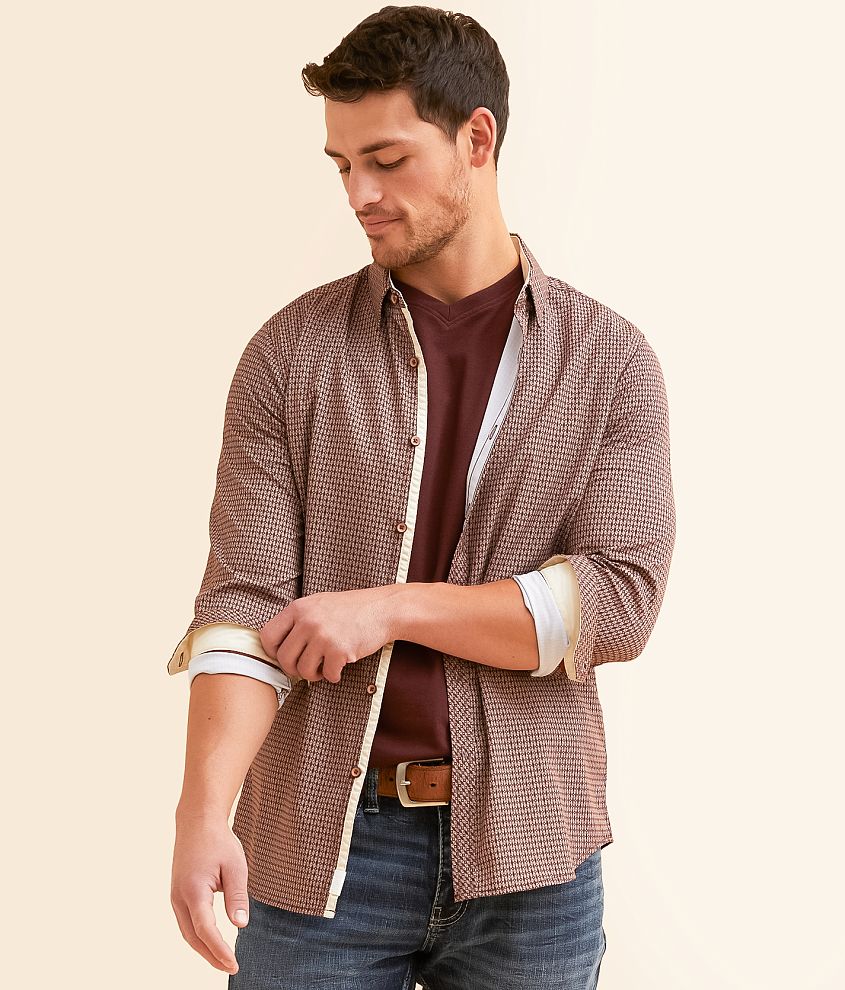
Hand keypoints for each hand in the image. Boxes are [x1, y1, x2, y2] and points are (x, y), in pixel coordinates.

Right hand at [170, 814, 248, 975]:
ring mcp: (175, 896)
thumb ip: (237, 897)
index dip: (219, 950)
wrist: (197, 822)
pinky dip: (198, 936)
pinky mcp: (177, 894)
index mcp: (194, 890)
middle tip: (231, 967)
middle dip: (211, 956)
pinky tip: (211, 941)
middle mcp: (179, 897)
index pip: (206, 930)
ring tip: (223, 960)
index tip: (233, 964)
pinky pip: (186, 922)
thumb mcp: (235, 866)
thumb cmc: (219, 842)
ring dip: (204, 948)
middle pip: (193, 937)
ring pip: (187, 932)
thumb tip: (240, 925)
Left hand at [259, 585, 397, 684]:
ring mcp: (323, 636)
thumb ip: (297, 620)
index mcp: (298, 608)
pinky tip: (340, 666)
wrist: (383, 609)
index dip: (274, 652)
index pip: (268, 636)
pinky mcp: (339, 651)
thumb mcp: (318, 604)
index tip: (285, 656)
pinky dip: (334, 676)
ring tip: (324, 667)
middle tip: (308, 667)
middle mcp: (307, 621)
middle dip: (295, 669)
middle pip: (284, 658)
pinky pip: (327, 675)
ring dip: (314, 675)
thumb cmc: (351, 609)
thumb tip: (276, 647)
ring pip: (303, 671)